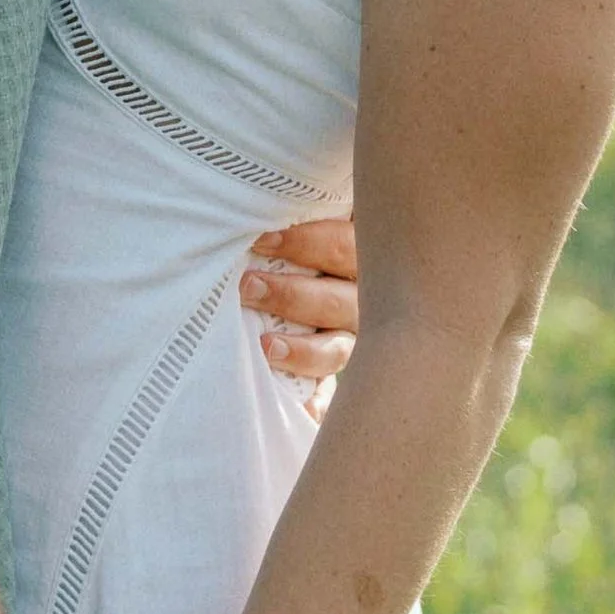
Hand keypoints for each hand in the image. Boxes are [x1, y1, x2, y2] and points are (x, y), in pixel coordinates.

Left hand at [242, 215, 357, 416]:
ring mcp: (355, 341)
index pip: (342, 246)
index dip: (304, 242)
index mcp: (362, 255)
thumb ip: (303, 213)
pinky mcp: (339, 378)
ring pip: (336, 350)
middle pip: (337, 300)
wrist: (332, 293)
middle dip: (291, 295)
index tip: (262, 240)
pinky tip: (305, 411)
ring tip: (265, 347)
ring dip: (302, 350)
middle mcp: (366, 301)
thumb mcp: (318, 223)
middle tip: (248, 286)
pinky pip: (333, 398)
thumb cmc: (306, 247)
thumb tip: (261, 202)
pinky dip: (318, 406)